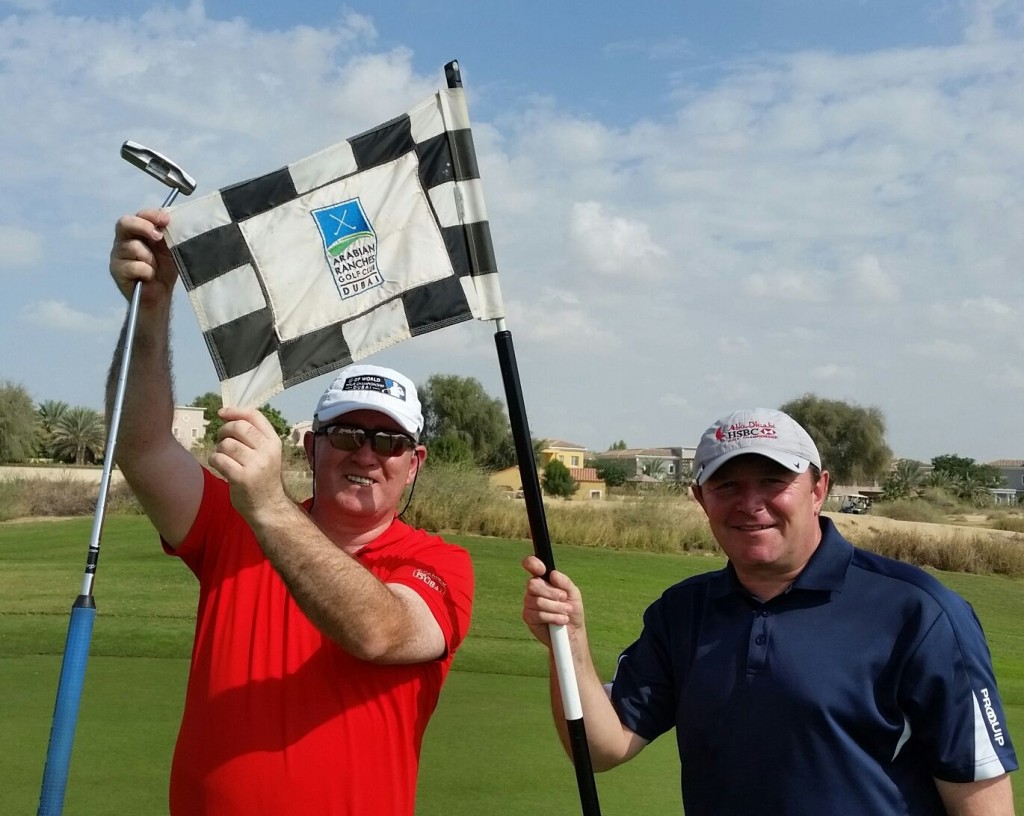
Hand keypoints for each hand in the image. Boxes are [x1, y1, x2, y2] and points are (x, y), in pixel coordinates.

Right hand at [109, 209, 177, 305]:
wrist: (161, 294)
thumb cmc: (164, 268)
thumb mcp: (170, 248)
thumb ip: (167, 234)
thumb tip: (169, 221)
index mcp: (137, 231)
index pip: (139, 215)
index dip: (152, 215)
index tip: (166, 220)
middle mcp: (124, 239)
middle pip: (125, 223)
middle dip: (143, 227)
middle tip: (158, 237)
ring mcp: (117, 254)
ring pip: (132, 246)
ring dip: (150, 258)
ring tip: (154, 267)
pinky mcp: (116, 270)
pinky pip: (134, 266)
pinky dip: (147, 271)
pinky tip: (149, 276)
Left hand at [209, 407, 290, 522]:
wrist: (268, 507)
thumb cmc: (262, 478)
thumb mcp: (265, 453)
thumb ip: (253, 436)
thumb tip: (228, 415)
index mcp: (274, 442)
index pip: (255, 416)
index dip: (235, 411)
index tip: (222, 413)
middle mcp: (267, 451)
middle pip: (239, 427)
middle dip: (224, 430)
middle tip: (221, 440)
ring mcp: (256, 465)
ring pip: (227, 444)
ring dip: (219, 448)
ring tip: (223, 456)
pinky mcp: (242, 478)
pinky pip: (219, 459)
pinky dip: (214, 460)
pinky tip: (218, 465)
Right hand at [521, 555, 585, 648]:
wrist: (572, 633)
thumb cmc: (572, 610)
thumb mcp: (573, 594)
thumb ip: (565, 582)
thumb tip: (553, 574)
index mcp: (544, 580)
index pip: (531, 565)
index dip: (532, 564)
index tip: (542, 570)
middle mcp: (534, 590)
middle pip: (533, 584)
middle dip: (552, 593)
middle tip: (564, 598)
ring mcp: (529, 603)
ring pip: (537, 601)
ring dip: (556, 607)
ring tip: (566, 613)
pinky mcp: (528, 617)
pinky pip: (537, 614)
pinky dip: (552, 617)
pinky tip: (561, 620)